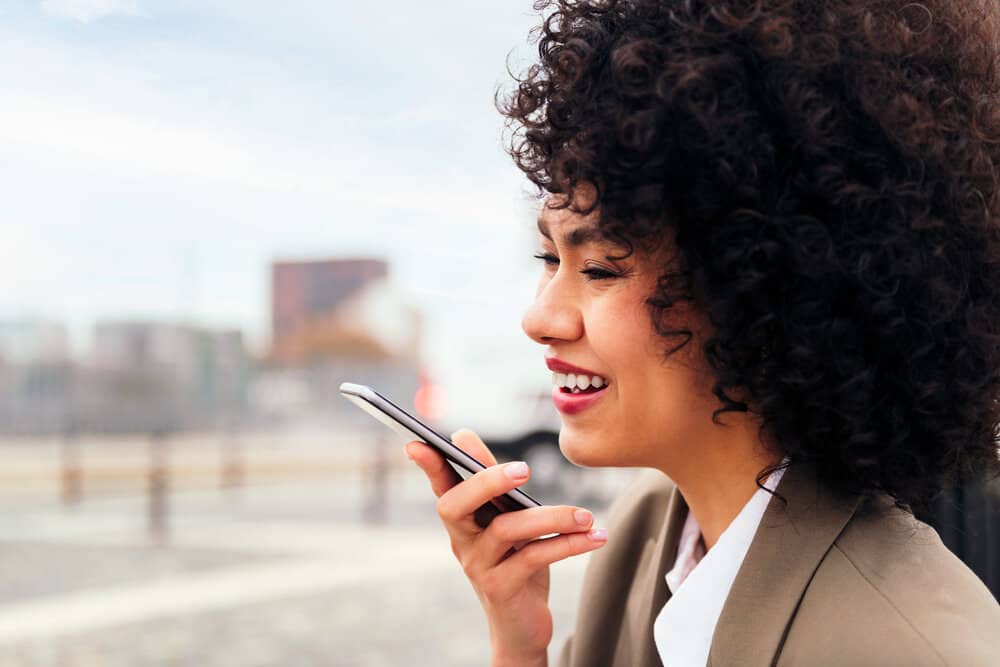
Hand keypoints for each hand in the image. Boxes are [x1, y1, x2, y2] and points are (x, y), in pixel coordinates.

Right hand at [405, 429, 607, 666]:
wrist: (521, 625)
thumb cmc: (515, 562)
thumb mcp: (505, 519)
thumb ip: (491, 481)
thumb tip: (463, 435)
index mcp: (462, 519)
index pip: (440, 486)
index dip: (429, 465)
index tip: (416, 443)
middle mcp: (461, 541)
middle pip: (456, 505)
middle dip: (487, 481)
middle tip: (524, 469)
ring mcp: (478, 566)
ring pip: (507, 529)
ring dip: (552, 517)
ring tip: (586, 515)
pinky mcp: (501, 588)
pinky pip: (534, 557)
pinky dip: (569, 544)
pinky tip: (595, 537)